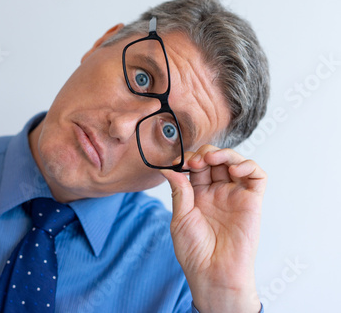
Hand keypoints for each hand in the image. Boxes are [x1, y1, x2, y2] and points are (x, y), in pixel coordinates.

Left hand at [161, 145, 265, 312]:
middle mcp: (217, 192)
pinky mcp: (252, 201)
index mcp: (198, 195)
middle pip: (215, 160)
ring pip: (235, 162)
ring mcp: (235, 195)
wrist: (213, 272)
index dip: (189, 159)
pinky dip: (248, 165)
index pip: (196, 166)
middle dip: (204, 154)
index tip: (178, 162)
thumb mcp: (180, 217)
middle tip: (195, 162)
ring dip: (225, 154)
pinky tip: (234, 169)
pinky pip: (257, 176)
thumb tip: (168, 169)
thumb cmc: (194, 251)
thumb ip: (179, 190)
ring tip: (212, 159)